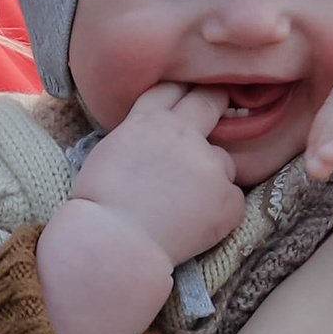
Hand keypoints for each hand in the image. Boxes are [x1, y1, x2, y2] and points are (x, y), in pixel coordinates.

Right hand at [73, 84, 246, 261]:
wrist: (115, 245)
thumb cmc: (100, 204)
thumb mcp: (110, 150)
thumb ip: (139, 133)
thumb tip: (155, 133)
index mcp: (150, 120)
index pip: (173, 89)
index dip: (181, 90)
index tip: (188, 92)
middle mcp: (185, 135)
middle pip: (209, 103)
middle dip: (215, 101)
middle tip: (218, 104)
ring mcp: (210, 167)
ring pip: (222, 160)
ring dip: (211, 173)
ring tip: (186, 202)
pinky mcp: (229, 200)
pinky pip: (232, 198)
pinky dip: (220, 210)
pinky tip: (195, 224)